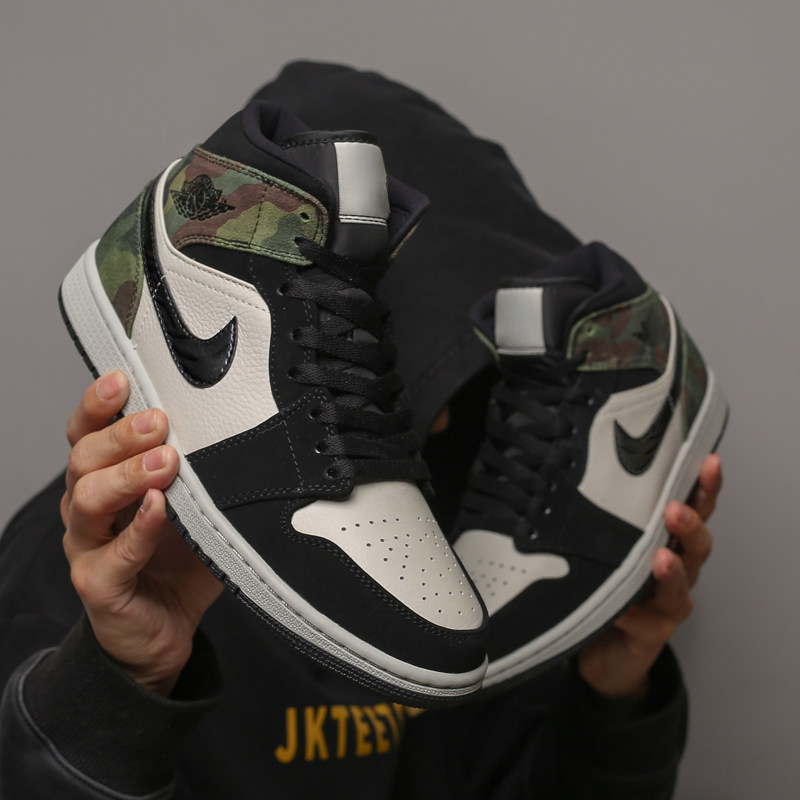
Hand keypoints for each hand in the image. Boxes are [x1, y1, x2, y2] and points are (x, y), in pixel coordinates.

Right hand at [61, 371, 222, 695]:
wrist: (164, 630)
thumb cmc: (179, 560)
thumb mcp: (196, 507)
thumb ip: (207, 474)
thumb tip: (250, 431)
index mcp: (105, 480)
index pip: (87, 433)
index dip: (98, 404)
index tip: (122, 379)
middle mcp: (87, 509)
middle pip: (83, 458)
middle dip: (120, 434)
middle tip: (159, 421)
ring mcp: (87, 547)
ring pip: (86, 499)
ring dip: (127, 475)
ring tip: (166, 463)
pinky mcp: (99, 585)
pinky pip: (114, 555)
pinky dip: (138, 529)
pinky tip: (159, 508)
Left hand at [577, 455, 722, 700]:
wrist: (602, 648)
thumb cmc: (604, 584)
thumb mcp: (604, 545)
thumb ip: (603, 518)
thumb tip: (580, 475)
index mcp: (666, 538)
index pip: (691, 507)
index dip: (703, 486)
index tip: (708, 461)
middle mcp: (677, 566)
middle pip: (697, 542)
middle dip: (690, 524)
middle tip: (675, 510)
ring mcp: (669, 600)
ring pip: (680, 580)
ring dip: (672, 568)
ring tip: (662, 557)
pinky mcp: (653, 629)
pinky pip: (650, 616)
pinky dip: (636, 606)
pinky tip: (625, 601)